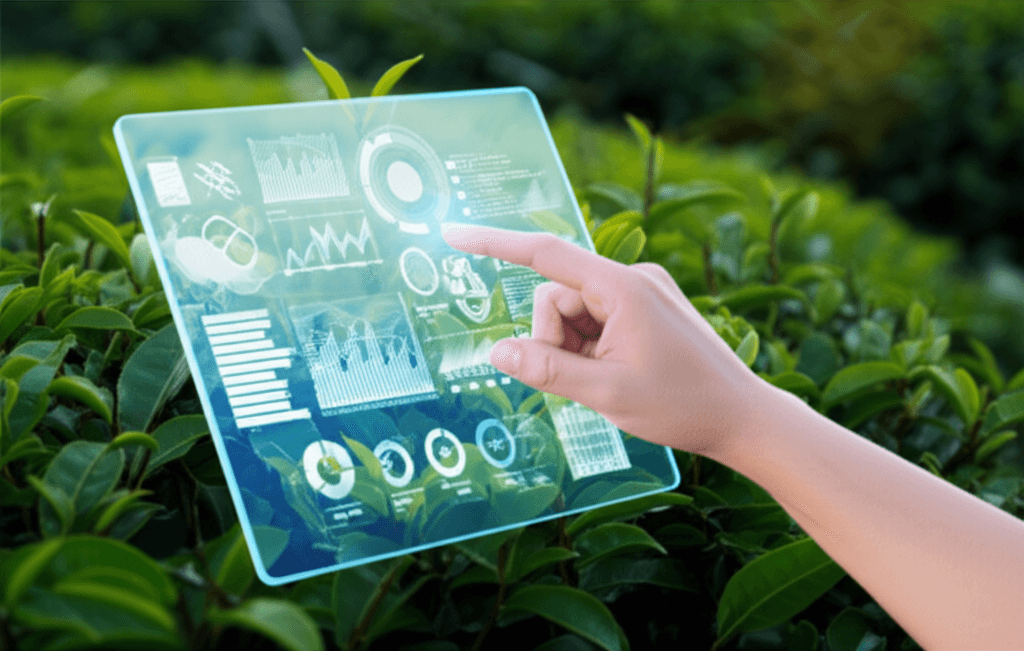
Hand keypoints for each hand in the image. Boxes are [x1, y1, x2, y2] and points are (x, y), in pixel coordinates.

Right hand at [441, 223, 765, 459]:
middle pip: (556, 297)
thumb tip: (497, 352)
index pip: (545, 254)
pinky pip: (595, 320)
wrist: (743, 417)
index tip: (453, 234)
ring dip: (573, 348)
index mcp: (623, 287)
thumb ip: (548, 371)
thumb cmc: (683, 405)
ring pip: (573, 313)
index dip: (494, 243)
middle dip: (555, 340)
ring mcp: (641, 292)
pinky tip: (618, 374)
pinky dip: (591, 349)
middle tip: (584, 382)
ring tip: (608, 382)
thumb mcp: (607, 394)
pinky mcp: (646, 308)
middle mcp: (632, 278)